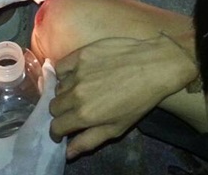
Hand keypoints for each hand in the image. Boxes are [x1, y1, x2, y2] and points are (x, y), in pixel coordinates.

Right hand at [0, 60, 65, 174]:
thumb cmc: (7, 173)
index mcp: (39, 127)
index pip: (51, 93)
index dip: (51, 75)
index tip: (47, 62)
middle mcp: (55, 132)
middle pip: (62, 101)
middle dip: (57, 84)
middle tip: (47, 71)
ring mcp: (62, 144)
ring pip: (66, 114)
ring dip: (60, 100)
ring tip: (49, 89)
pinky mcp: (63, 154)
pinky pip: (67, 127)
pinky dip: (61, 115)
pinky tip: (50, 115)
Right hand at [50, 36, 196, 158]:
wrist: (153, 67)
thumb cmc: (139, 101)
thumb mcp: (117, 128)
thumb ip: (89, 140)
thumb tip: (67, 153)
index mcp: (84, 115)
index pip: (56, 126)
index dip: (57, 131)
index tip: (62, 131)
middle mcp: (76, 94)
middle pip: (54, 106)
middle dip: (61, 112)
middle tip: (74, 110)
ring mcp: (77, 72)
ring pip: (57, 87)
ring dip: (64, 92)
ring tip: (79, 90)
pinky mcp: (81, 54)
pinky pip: (60, 66)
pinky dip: (63, 72)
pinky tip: (75, 74)